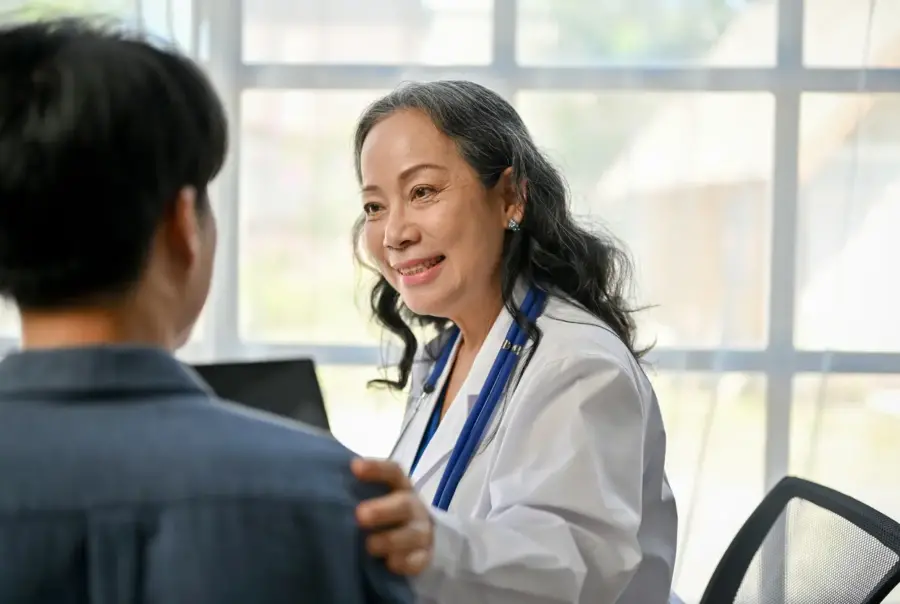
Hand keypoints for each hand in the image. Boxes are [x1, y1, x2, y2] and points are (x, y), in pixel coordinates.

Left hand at [352, 457, 433, 575]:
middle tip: (360, 515)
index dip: (376, 468)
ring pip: (412, 534)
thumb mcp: (372, 498)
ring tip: (370, 546)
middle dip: (383, 510)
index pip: (392, 472)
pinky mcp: (424, 556)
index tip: (355, 468)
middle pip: (404, 504)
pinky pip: (418, 560)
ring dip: (391, 539)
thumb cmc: (383, 514)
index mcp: (399, 487)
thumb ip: (355, 492)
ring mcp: (421, 532)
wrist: (413, 540)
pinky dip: (405, 562)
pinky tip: (390, 564)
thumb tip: (321, 485)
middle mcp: (413, 507)